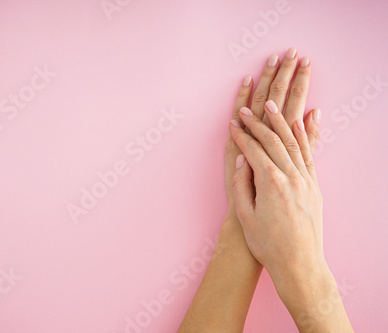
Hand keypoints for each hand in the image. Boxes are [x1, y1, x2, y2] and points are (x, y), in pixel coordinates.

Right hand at [229, 101, 322, 282]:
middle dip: (257, 123)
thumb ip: (241, 185)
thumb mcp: (245, 217)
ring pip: (292, 142)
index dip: (241, 135)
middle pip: (273, 141)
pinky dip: (304, 136)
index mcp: (270, 183)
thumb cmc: (268, 244)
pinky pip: (309, 154)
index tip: (233, 124)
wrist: (299, 264)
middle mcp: (291, 177)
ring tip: (270, 105)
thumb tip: (242, 161)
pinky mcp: (314, 186)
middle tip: (246, 110)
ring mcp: (306, 180)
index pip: (253, 150)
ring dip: (280, 121)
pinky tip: (300, 122)